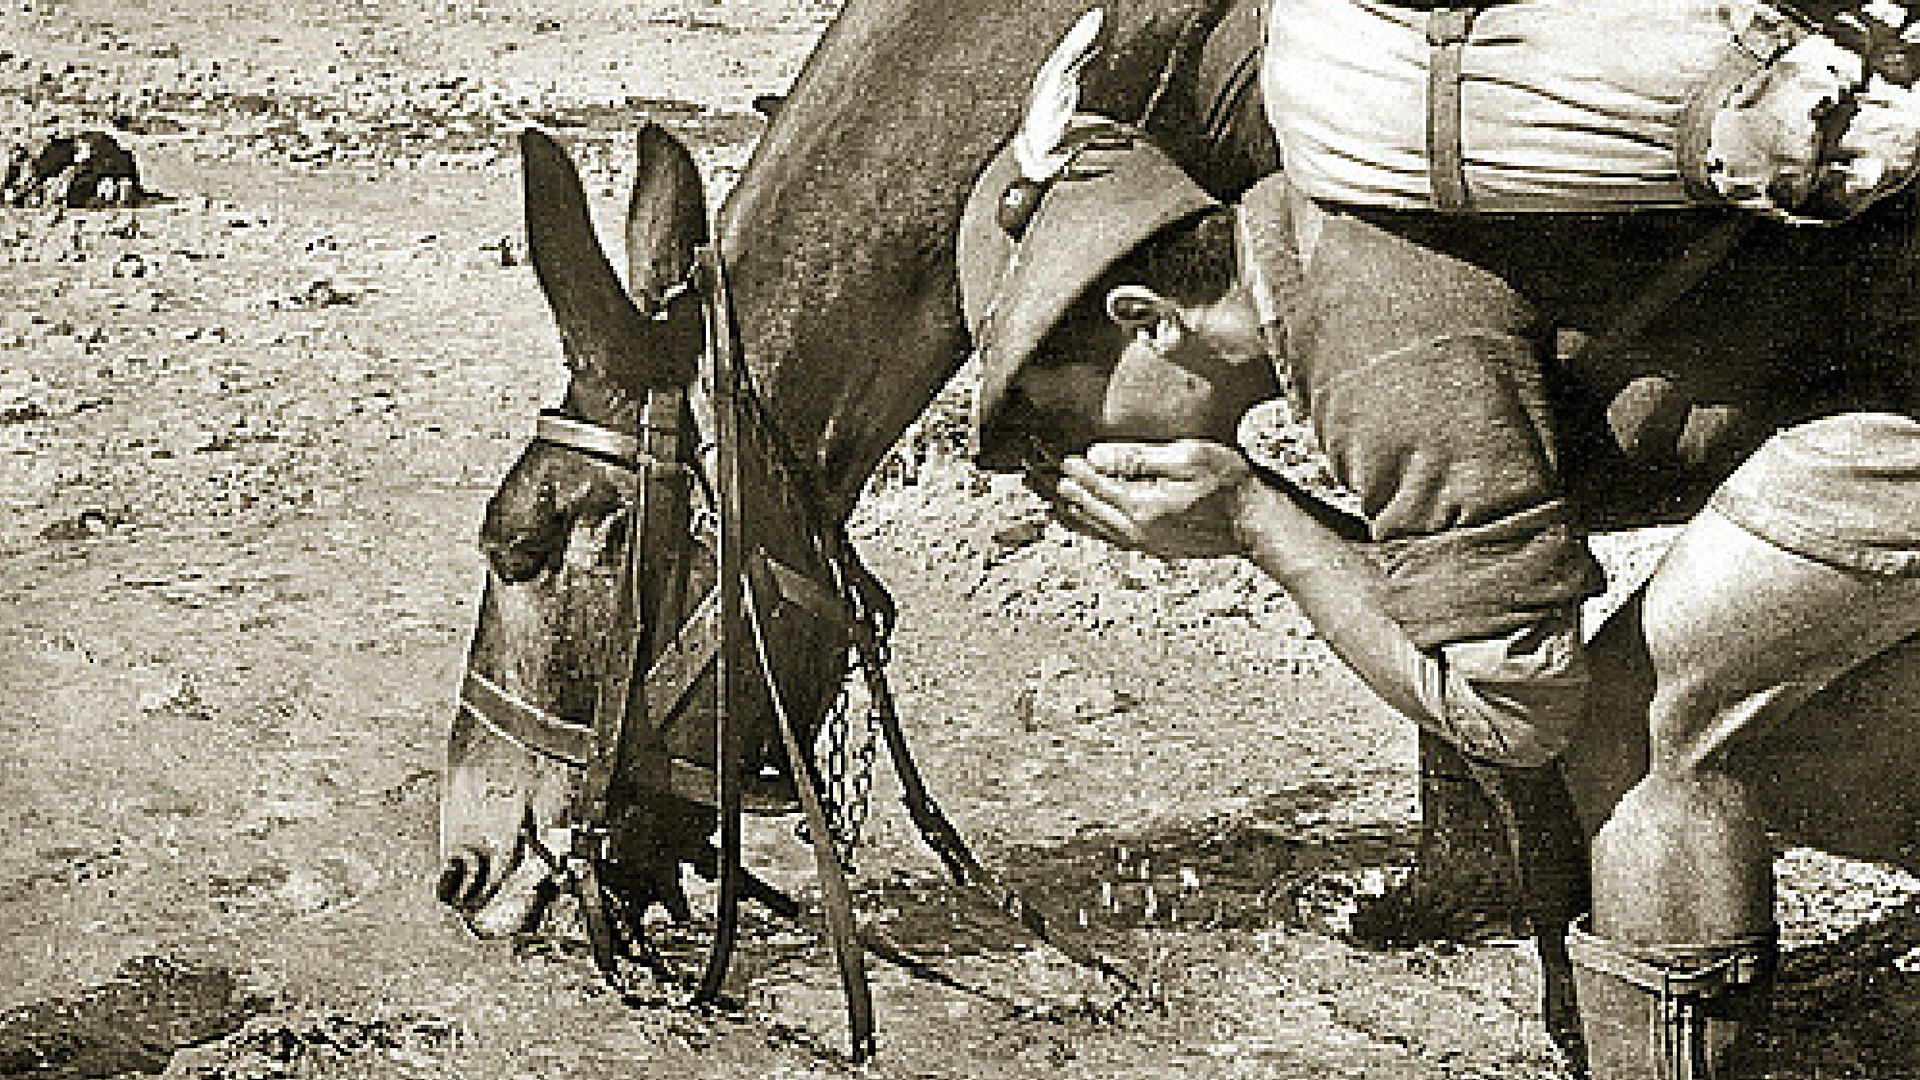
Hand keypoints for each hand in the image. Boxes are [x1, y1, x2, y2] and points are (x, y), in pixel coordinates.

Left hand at [1050, 440, 1252, 557]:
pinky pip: (1112, 537)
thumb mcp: (1188, 457)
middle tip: (1041, 475)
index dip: (1074, 468)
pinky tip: (1088, 521)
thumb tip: (1095, 456)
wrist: (1258, 523)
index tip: (1056, 455)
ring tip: (1052, 500)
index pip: (1094, 484)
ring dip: (1073, 511)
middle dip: (1064, 490)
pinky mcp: (1157, 547)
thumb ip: (1139, 457)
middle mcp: (1137, 529)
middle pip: (1088, 508)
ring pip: (1096, 527)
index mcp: (1141, 506)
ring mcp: (1147, 542)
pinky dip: (1093, 527)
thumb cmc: (1231, 485)